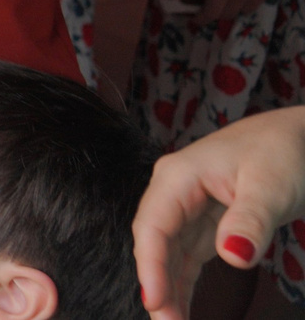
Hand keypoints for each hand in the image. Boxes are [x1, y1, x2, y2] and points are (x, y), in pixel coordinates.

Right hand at [135, 107, 304, 319]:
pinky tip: (182, 309)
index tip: (156, 302)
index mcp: (178, 177)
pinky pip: (187, 258)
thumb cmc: (284, 151)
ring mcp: (188, 209)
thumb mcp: (271, 185)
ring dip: (168, 289)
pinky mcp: (206, 224)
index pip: (152, 226)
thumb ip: (250, 220)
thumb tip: (233, 257)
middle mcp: (175, 193)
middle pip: (154, 244)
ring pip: (168, 255)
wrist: (301, 137)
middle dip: (157, 285)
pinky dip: (184, 283)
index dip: (150, 265)